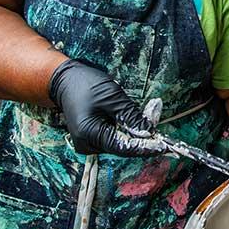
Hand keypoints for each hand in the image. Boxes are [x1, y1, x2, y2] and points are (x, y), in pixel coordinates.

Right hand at [48, 59, 165, 155]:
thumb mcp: (113, 97)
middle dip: (141, 137)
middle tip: (157, 122)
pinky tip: (129, 118)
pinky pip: (112, 138)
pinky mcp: (90, 139)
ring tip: (145, 114)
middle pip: (122, 147)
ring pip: (118, 143)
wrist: (64, 80)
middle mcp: (86, 144)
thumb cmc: (87, 85)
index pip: (123, 148)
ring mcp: (87, 143)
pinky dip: (123, 130)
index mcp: (89, 134)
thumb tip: (149, 133)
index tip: (163, 146)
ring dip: (133, 132)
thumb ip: (130, 117)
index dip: (145, 147)